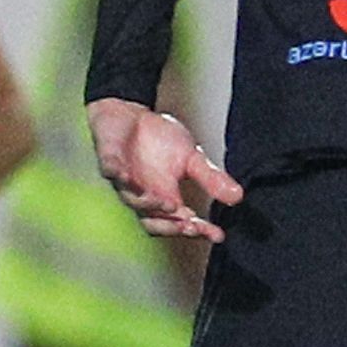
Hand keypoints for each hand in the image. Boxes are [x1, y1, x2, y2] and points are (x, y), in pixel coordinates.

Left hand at [89, 97, 241, 242]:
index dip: (200, 230)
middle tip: (189, 227)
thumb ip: (210, 178)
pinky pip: (110, 171)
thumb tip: (237, 196)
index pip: (183, 222)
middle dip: (171, 227)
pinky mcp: (109, 161)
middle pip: (153, 223)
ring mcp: (124, 181)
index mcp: (165, 198)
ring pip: (133, 201)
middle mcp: (144, 196)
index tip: (217, 234)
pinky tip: (126, 175)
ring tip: (168, 204)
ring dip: (150, 205)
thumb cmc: (159, 138)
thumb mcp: (192, 158)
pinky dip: (117, 173)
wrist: (131, 112)